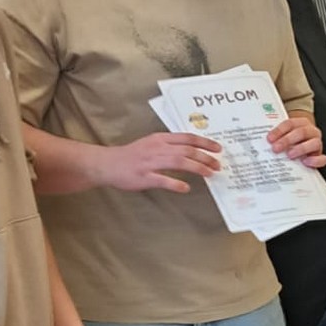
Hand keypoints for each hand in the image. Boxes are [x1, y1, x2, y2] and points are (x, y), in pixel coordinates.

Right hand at [106, 132, 222, 193]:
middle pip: (187, 150)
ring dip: (196, 167)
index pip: (187, 138)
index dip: (204, 142)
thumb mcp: (152, 143)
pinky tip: (186, 188)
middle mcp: (157, 148)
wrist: (108, 164)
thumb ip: (171, 145)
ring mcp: (150, 162)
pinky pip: (162, 180)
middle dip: (205, 157)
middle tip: (217, 164)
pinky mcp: (143, 177)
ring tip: (208, 173)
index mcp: (160, 139)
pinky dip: (175, 184)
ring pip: (178, 162)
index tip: (218, 149)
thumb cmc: (133, 155)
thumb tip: (193, 150)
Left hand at [267, 115, 325, 167]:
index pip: (290, 123)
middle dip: (287, 140)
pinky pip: (322, 158)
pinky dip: (315, 160)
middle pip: (301, 132)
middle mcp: (311, 131)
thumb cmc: (290, 139)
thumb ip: (275, 136)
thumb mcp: (283, 134)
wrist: (303, 143)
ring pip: (314, 143)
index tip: (269, 139)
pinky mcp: (320, 156)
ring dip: (301, 149)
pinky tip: (305, 162)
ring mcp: (317, 143)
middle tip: (276, 148)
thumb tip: (261, 141)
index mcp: (301, 123)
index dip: (279, 131)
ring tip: (290, 155)